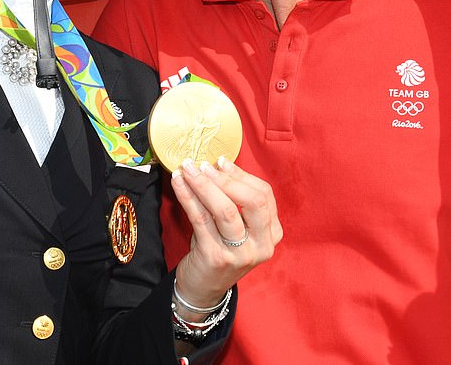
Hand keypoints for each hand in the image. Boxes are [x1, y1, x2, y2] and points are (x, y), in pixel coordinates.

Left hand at [172, 156, 281, 310]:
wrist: (203, 289)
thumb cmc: (219, 247)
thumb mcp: (235, 227)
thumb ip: (234, 200)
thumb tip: (217, 164)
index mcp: (271, 233)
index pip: (263, 195)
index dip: (241, 175)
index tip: (220, 162)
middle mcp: (261, 245)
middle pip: (251, 201)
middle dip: (226, 179)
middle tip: (204, 165)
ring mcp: (239, 254)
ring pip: (226, 210)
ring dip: (204, 184)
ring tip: (188, 169)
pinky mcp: (215, 257)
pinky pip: (200, 219)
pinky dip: (187, 196)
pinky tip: (178, 183)